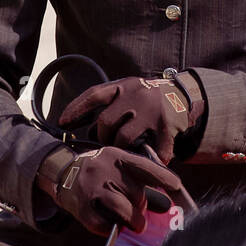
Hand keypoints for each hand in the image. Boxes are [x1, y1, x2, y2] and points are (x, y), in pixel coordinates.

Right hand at [37, 145, 189, 236]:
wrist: (62, 173)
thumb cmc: (100, 172)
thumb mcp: (119, 168)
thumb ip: (142, 182)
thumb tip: (167, 204)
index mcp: (117, 158)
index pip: (144, 167)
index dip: (162, 177)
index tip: (176, 186)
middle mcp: (104, 171)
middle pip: (136, 194)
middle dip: (142, 206)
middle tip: (139, 210)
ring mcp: (91, 189)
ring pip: (123, 210)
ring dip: (134, 221)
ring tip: (136, 225)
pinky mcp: (81, 208)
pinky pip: (104, 225)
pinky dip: (112, 229)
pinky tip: (112, 226)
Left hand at [58, 71, 205, 165]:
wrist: (182, 93)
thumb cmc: (146, 98)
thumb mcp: (128, 92)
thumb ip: (109, 104)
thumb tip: (83, 125)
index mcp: (123, 86)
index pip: (94, 95)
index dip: (75, 108)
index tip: (62, 122)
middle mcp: (136, 95)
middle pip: (106, 120)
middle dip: (101, 136)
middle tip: (104, 142)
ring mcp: (152, 110)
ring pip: (124, 136)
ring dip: (119, 147)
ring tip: (122, 150)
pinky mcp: (166, 124)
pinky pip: (156, 147)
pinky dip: (154, 156)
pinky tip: (154, 160)